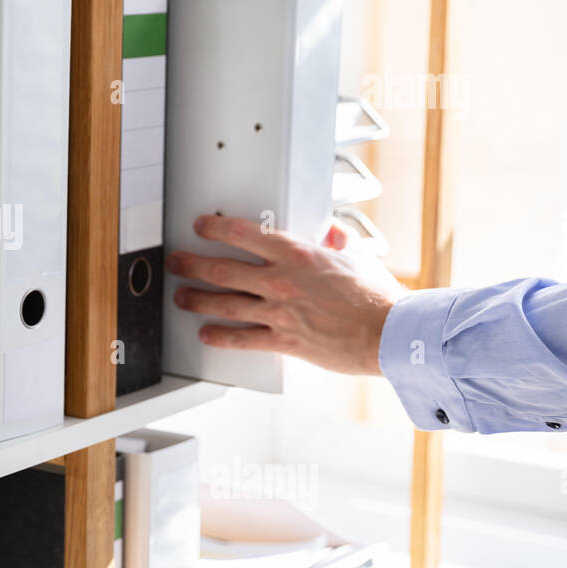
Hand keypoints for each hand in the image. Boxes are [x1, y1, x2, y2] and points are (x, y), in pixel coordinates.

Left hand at [165, 214, 405, 375]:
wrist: (390, 333)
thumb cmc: (378, 297)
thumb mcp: (358, 257)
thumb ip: (340, 241)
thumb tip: (332, 232)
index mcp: (298, 255)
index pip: (244, 234)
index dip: (215, 229)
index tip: (200, 226)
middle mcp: (282, 281)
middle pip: (222, 270)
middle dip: (191, 265)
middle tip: (176, 262)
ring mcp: (279, 312)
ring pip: (225, 304)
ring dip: (197, 300)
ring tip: (181, 297)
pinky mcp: (284, 340)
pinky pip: (243, 338)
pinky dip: (221, 337)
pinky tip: (206, 334)